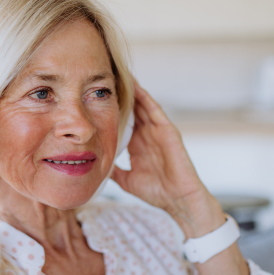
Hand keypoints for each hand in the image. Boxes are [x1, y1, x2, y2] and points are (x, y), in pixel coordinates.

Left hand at [110, 77, 223, 238]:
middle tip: (105, 78)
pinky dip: (145, 98)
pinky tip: (135, 86)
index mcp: (138, 145)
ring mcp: (158, 131)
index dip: (111, 110)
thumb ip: (115, 171)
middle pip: (132, 109)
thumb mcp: (127, 180)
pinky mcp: (168, 130)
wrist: (178, 200)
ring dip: (132, 90)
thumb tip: (98, 168)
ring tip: (119, 74)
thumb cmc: (157, 192)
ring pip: (142, 105)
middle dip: (120, 94)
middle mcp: (147, 135)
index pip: (123, 122)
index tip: (95, 98)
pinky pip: (155, 110)